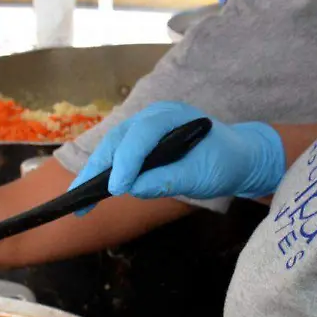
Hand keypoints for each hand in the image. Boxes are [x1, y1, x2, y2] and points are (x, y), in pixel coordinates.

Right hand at [70, 101, 285, 201]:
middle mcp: (152, 116)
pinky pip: (117, 154)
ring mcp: (144, 127)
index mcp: (171, 117)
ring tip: (78, 200)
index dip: (126, 161)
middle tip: (79, 198)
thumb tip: (133, 188)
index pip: (142, 135)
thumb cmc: (224, 163)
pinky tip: (91, 191)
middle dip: (97, 168)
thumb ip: (168, 179)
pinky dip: (103, 172)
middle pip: (118, 139)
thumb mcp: (202, 175)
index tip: (116, 189)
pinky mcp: (140, 142)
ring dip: (94, 172)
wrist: (238, 156)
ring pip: (112, 147)